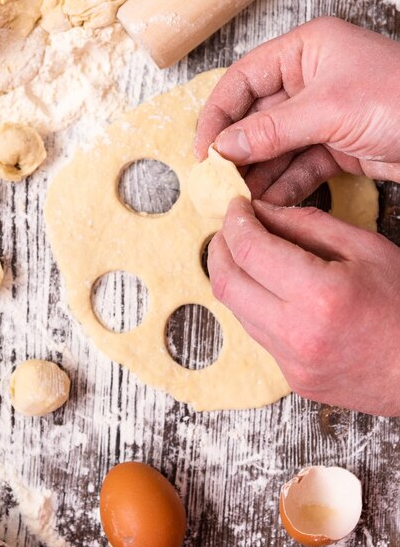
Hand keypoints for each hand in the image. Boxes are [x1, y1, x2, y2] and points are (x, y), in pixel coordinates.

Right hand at [196, 17, 399, 203]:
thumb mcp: (329, 108)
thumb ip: (272, 128)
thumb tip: (224, 145)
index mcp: (305, 51)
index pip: (243, 81)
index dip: (218, 115)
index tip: (203, 152)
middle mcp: (310, 81)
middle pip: (257, 118)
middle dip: (239, 151)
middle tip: (220, 181)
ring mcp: (323, 116)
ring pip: (276, 147)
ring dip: (259, 173)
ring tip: (242, 199)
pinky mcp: (337, 147)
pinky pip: (300, 166)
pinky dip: (285, 185)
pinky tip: (270, 202)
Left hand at [209, 198, 399, 416]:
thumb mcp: (366, 248)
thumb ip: (308, 225)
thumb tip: (262, 212)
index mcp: (321, 295)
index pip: (249, 251)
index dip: (234, 222)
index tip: (235, 207)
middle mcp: (298, 334)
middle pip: (226, 284)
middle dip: (218, 248)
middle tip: (230, 228)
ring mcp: (292, 363)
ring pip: (235, 310)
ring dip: (232, 275)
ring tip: (248, 253)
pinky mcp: (293, 377)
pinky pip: (256, 332)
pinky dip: (252, 302)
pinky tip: (269, 287)